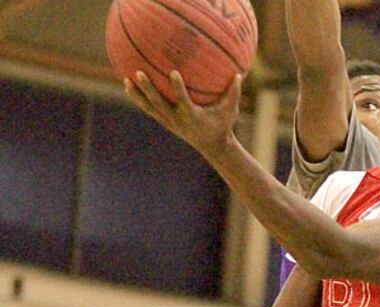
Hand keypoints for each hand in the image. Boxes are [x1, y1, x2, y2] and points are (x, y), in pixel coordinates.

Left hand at [125, 70, 241, 158]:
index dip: (177, 88)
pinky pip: (149, 109)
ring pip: (149, 108)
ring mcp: (169, 122)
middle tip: (140, 73)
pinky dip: (139, 99)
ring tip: (126, 80)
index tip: (173, 72)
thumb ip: (234, 93)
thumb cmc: (222, 126)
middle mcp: (177, 120)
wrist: (212, 147)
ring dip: (137, 95)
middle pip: (159, 104)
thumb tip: (239, 74)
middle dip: (149, 90)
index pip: (183, 101)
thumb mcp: (230, 111)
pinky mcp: (165, 122)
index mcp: (192, 116)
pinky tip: (129, 85)